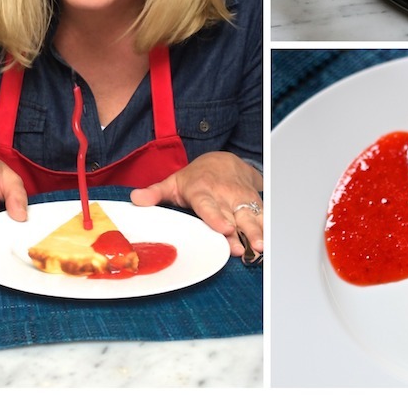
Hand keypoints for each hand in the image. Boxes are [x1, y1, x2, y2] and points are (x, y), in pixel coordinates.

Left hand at [130, 151, 262, 257]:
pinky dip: (268, 227)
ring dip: (259, 231)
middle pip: (235, 215)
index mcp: (202, 191)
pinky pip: (262, 214)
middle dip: (245, 231)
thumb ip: (155, 193)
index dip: (217, 218)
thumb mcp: (173, 183)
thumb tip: (135, 199)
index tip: (226, 228)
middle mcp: (224, 194)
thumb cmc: (195, 178)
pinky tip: (272, 242)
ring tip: (262, 247)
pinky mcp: (253, 200)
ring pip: (251, 215)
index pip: (209, 206)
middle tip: (251, 247)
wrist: (222, 159)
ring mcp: (241, 197)